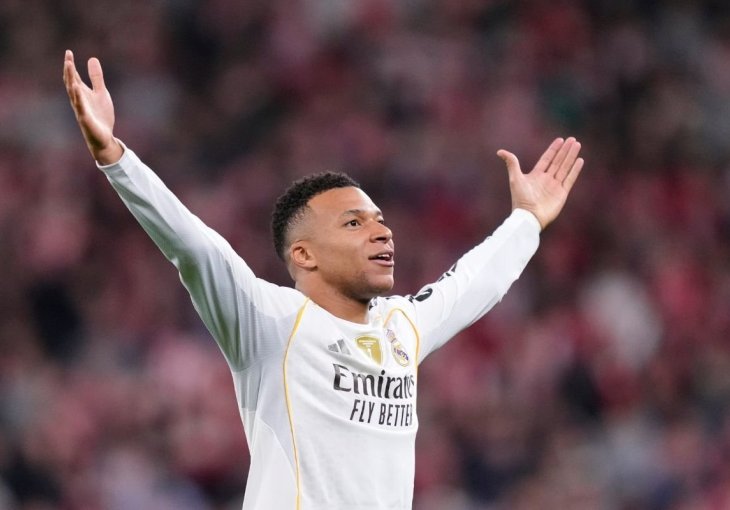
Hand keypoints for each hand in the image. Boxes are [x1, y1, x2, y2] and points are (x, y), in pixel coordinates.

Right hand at [63, 50, 122, 164]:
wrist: (104, 138)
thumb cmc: (100, 116)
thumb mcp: (101, 93)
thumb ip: (96, 78)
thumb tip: (92, 58)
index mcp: (82, 93)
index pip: (74, 77)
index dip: (70, 65)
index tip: (68, 52)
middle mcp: (78, 100)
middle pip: (71, 82)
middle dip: (69, 70)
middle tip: (67, 56)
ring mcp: (80, 109)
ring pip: (73, 92)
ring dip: (71, 79)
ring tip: (69, 66)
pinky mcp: (85, 118)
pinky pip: (80, 106)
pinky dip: (78, 97)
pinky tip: (76, 87)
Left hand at [497, 137, 583, 229]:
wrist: (529, 216)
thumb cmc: (520, 199)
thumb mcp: (515, 178)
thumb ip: (512, 163)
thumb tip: (500, 151)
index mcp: (536, 175)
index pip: (547, 159)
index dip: (553, 149)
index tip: (560, 139)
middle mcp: (546, 180)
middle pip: (558, 161)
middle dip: (565, 150)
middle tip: (572, 139)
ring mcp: (555, 186)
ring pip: (565, 167)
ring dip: (571, 156)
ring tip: (577, 145)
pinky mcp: (562, 193)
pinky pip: (570, 179)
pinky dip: (575, 170)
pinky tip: (580, 160)